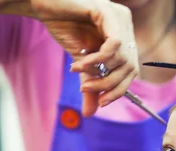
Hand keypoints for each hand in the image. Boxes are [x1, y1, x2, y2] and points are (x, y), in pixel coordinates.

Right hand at [6, 0, 137, 116]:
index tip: (101, 102)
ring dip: (99, 73)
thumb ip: (89, 84)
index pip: (132, 70)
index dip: (119, 90)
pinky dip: (98, 59)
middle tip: (86, 89)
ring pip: (123, 58)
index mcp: (123, 35)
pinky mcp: (107, 11)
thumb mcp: (81, 63)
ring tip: (78, 72)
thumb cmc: (63, 28)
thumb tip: (91, 114)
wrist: (44, 7)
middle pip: (130, 67)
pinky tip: (80, 62)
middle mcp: (125, 25)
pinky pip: (113, 45)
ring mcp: (118, 17)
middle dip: (109, 85)